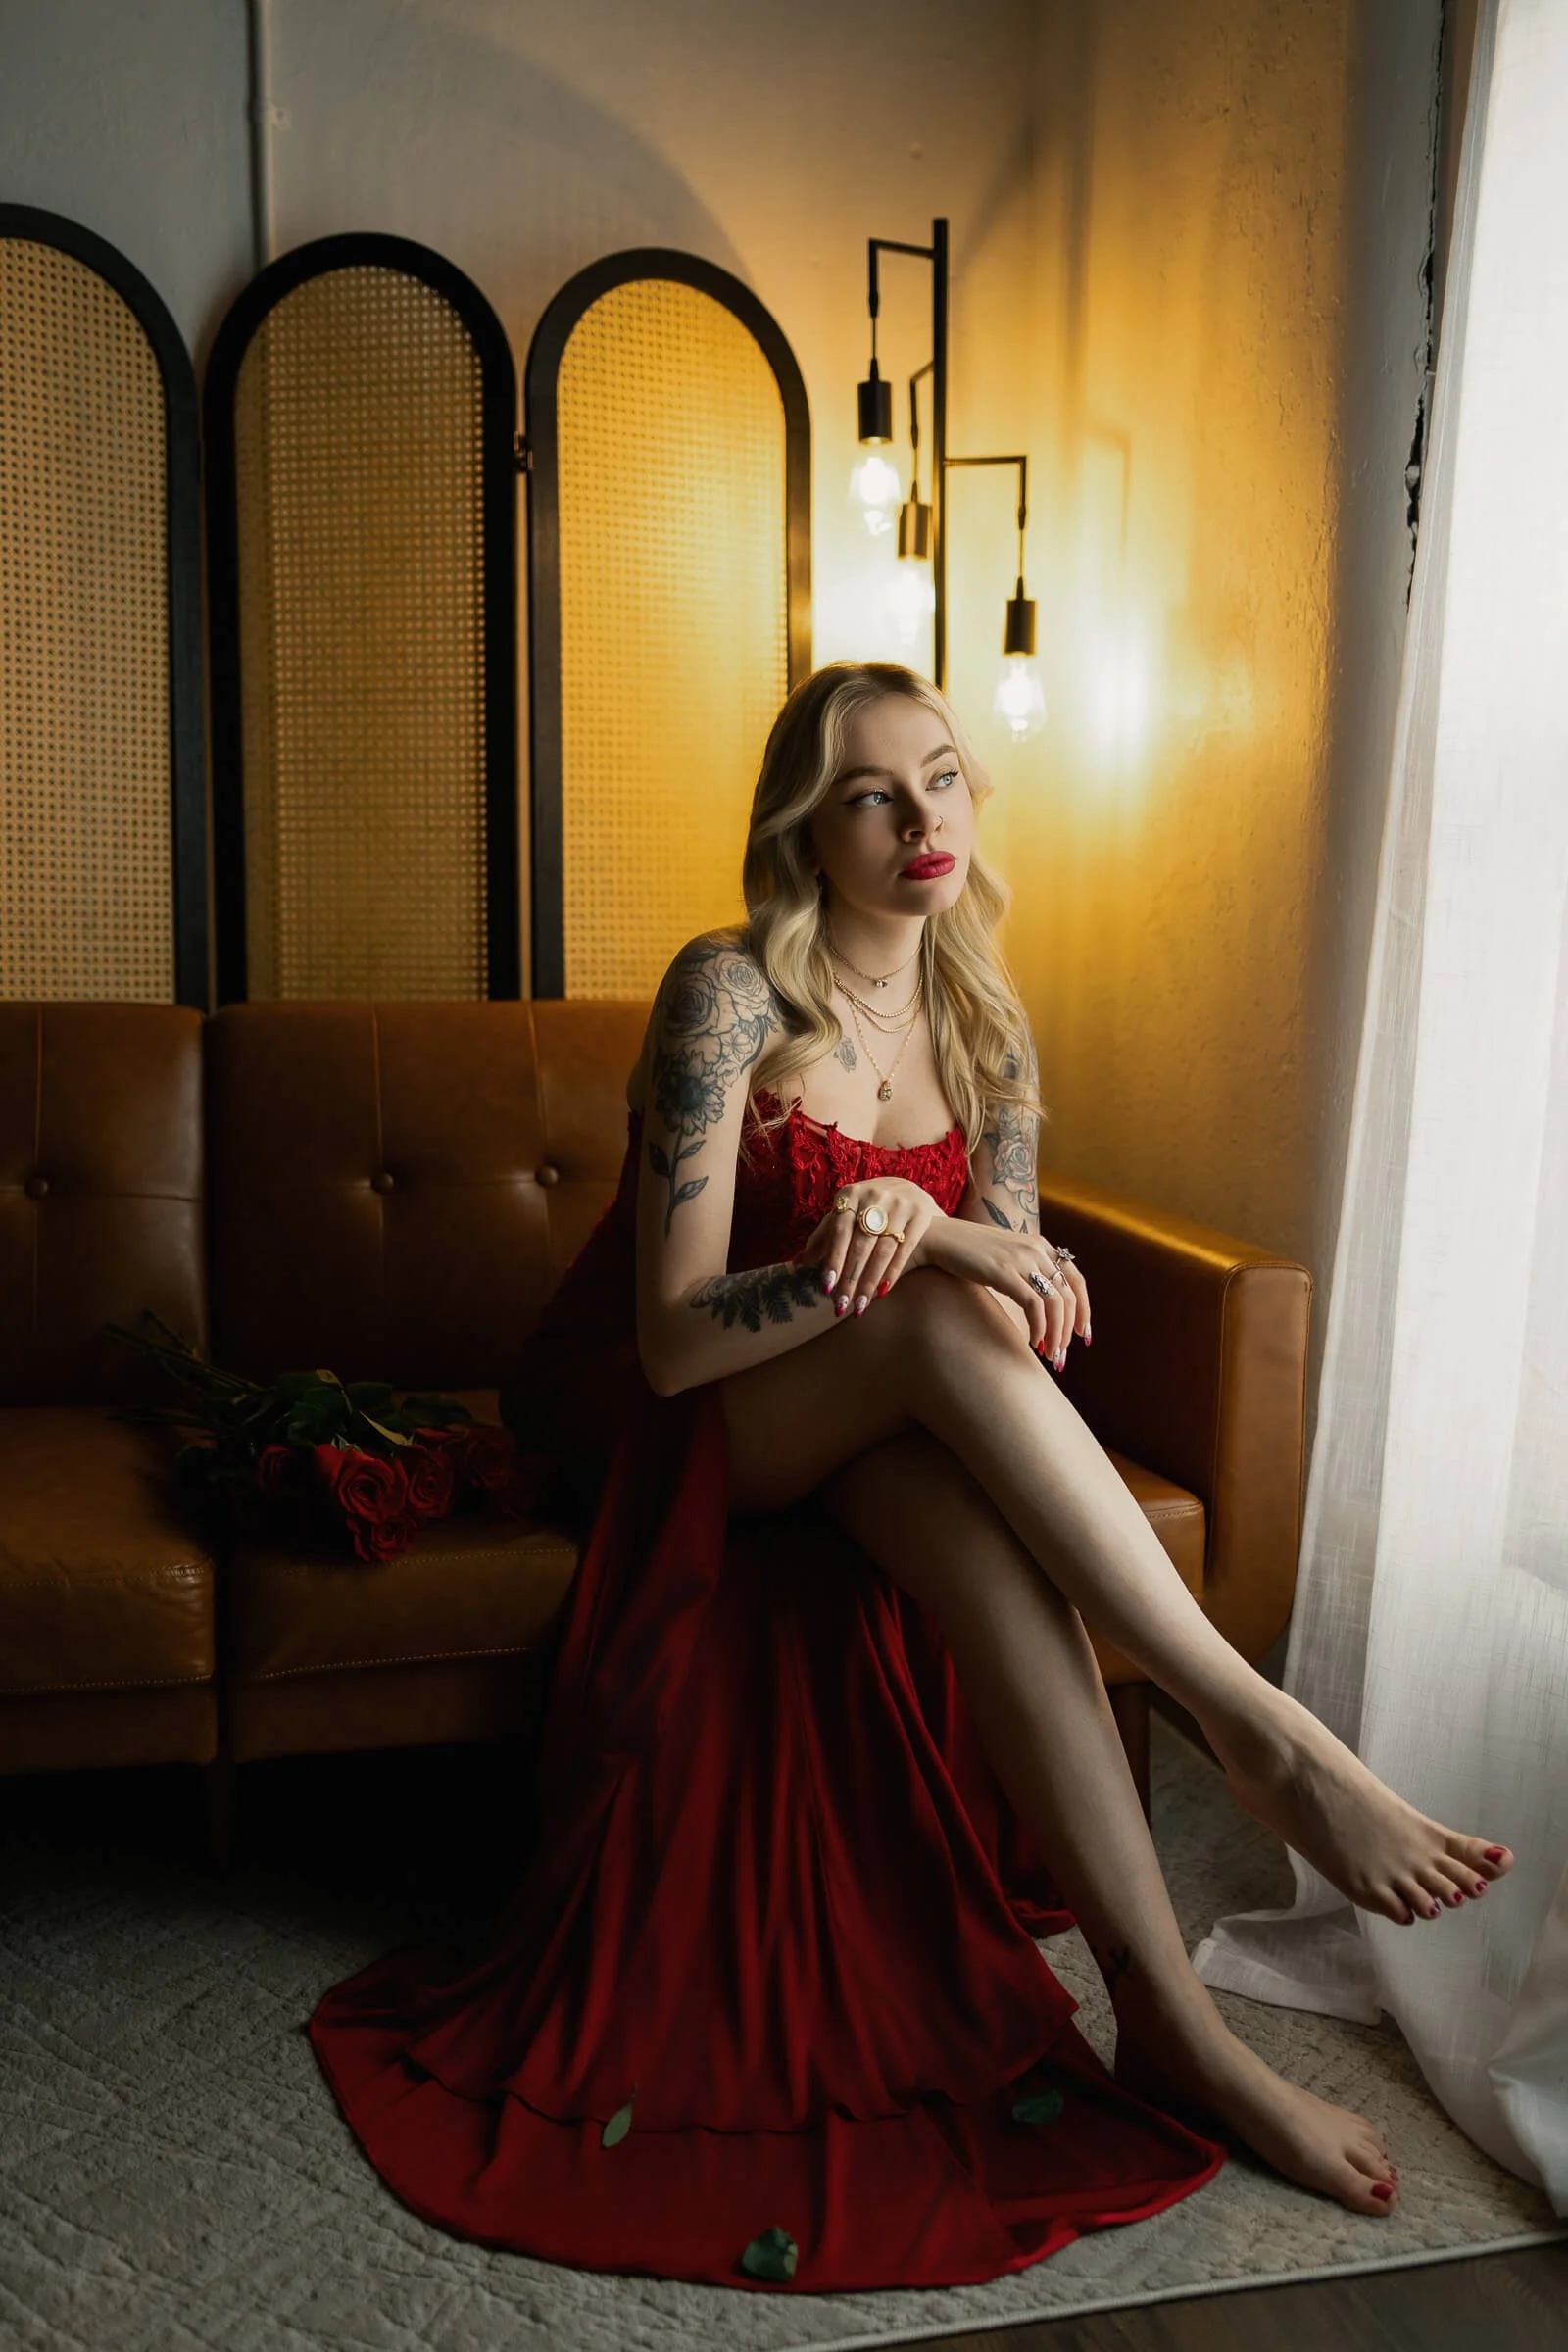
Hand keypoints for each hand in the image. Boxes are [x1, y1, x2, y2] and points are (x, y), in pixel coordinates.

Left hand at [794, 1177, 942, 1317]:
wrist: (909, 1192)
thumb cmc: (868, 1209)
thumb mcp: (846, 1214)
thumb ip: (824, 1236)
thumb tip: (797, 1262)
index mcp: (851, 1193)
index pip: (839, 1231)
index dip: (833, 1259)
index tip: (826, 1287)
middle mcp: (876, 1195)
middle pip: (861, 1244)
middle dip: (850, 1278)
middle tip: (841, 1305)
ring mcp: (901, 1203)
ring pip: (882, 1250)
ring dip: (869, 1282)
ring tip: (859, 1307)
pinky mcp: (921, 1214)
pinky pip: (904, 1249)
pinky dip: (892, 1273)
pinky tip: (880, 1293)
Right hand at [912, 1216, 1090, 1365]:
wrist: (939, 1238)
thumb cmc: (970, 1254)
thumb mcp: (1007, 1257)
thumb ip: (1027, 1272)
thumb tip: (1043, 1306)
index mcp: (1041, 1245)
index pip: (1077, 1280)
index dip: (1084, 1309)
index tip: (1083, 1334)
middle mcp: (1037, 1250)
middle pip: (1069, 1296)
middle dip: (1068, 1330)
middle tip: (1061, 1355)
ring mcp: (1021, 1260)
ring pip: (1055, 1303)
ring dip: (1056, 1334)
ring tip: (1048, 1353)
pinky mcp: (1003, 1272)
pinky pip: (1034, 1305)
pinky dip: (1039, 1327)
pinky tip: (1033, 1341)